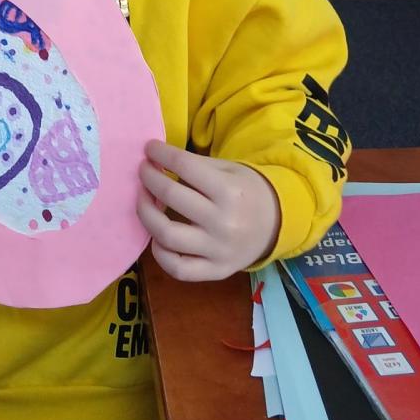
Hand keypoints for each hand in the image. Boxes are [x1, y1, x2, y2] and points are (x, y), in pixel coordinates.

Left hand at [137, 141, 280, 281]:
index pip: (183, 166)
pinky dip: (159, 253)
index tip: (149, 148)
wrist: (276, 224)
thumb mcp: (229, 170)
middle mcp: (223, 222)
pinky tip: (156, 236)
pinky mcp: (216, 271)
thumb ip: (194, 166)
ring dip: (145, 213)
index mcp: (229, 190)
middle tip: (142, 170)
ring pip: (167, 235)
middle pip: (171, 196)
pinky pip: (178, 268)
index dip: (160, 154)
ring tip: (143, 199)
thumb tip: (155, 160)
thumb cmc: (246, 191)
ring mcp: (218, 250)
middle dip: (149, 177)